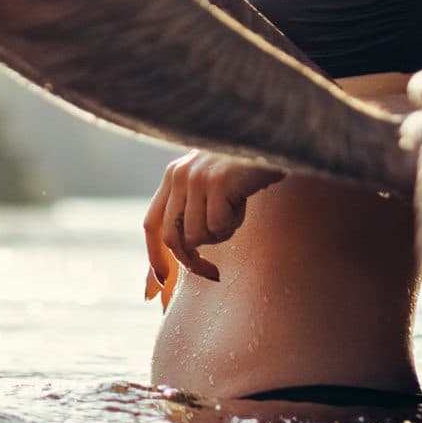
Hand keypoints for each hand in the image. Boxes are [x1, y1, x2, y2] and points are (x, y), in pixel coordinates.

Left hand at [141, 151, 285, 305]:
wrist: (269, 138)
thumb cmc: (245, 167)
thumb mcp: (211, 183)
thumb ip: (193, 207)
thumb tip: (184, 252)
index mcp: (172, 176)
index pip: (152, 224)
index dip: (154, 257)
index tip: (161, 284)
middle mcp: (178, 176)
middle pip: (172, 237)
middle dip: (192, 262)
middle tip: (213, 274)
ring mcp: (196, 178)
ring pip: (197, 235)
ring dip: (220, 235)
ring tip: (235, 213)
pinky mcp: (217, 182)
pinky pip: (218, 226)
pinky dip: (234, 223)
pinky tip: (243, 203)